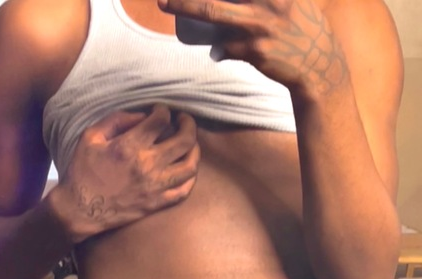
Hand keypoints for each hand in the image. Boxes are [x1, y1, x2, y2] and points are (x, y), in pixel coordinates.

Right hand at [51, 105, 199, 242]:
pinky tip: (187, 169)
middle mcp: (148, 166)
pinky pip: (184, 191)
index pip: (161, 120)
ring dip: (195, 150)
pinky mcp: (157, 203)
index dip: (164, 110)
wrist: (80, 210)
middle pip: (185, 140)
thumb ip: (117, 120)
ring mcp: (156, 187)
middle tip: (184, 120)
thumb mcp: (90, 137)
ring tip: (190, 143)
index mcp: (130, 146)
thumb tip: (142, 116)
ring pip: (190, 166)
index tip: (160, 110)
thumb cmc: (82, 172)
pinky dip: (190, 178)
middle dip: (188, 124)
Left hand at [159, 0, 348, 95]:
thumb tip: (235, 13)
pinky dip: (222, 49)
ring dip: (185, 4)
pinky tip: (223, 52)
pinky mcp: (255, 50)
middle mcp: (271, 0)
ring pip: (214, 11)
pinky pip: (227, 47)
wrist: (319, 66)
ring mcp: (260, 24)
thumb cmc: (304, 29)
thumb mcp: (294, 1)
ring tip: (164, 3)